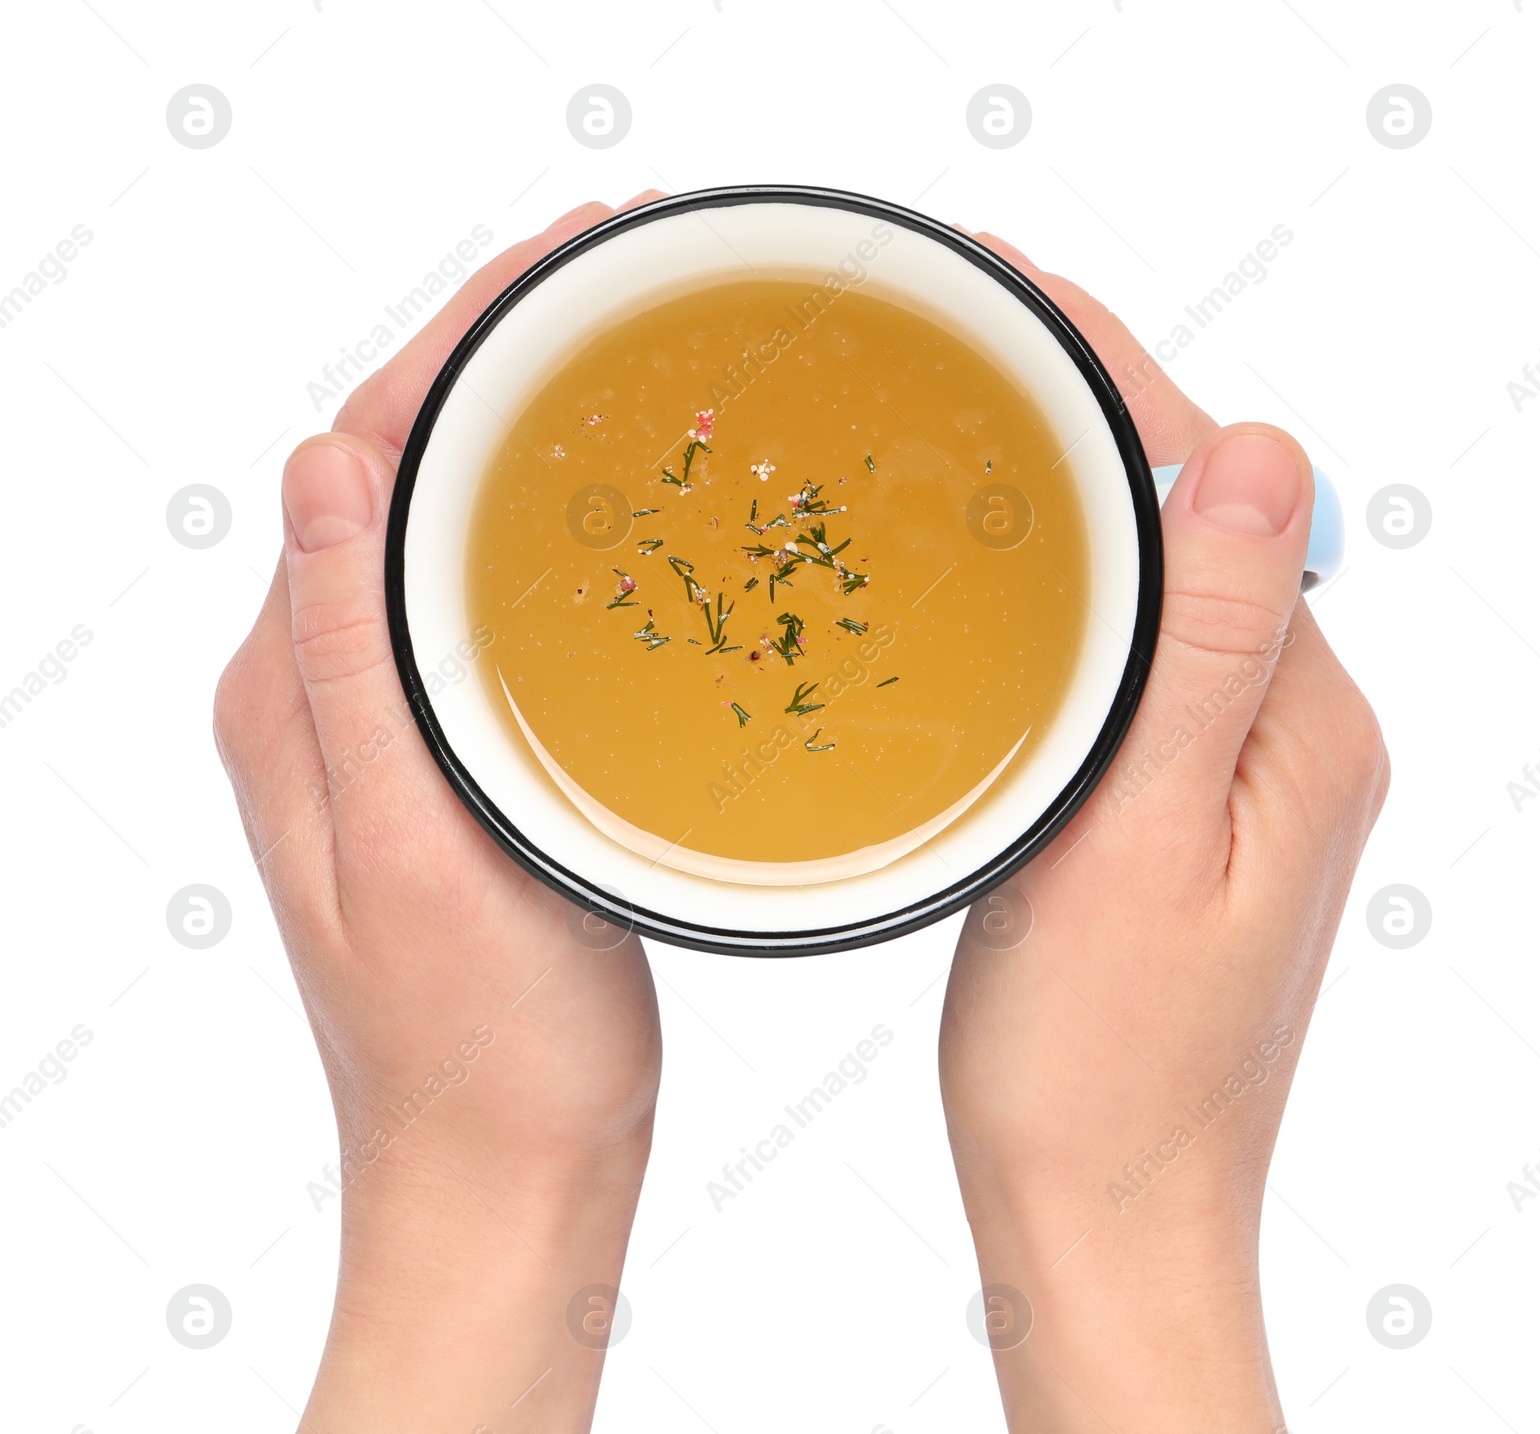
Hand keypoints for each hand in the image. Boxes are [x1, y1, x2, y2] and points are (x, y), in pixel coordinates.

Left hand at [214, 195, 667, 1431]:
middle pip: (395, 472)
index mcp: (295, 699)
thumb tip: (320, 466)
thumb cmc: (475, 1050)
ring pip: (445, 529)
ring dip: (521, 431)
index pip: (353, 462)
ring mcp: (389, 724)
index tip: (555, 260)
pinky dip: (546, 528)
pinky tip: (623, 512)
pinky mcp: (453, 759)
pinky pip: (484, 603)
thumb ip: (351, 663)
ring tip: (625, 356)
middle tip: (614, 279)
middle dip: (493, 356)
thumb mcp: (410, 852)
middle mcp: (325, 693)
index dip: (449, 340)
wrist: (501, 1170)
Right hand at [939, 236, 1388, 1431]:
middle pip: (1201, 518)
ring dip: (1079, 497)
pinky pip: (1141, 656)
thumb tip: (1265, 452)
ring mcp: (1247, 771)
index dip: (1119, 377)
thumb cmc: (1102, 1071)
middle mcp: (1296, 733)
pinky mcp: (1190, 808)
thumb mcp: (1138, 848)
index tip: (1015, 290)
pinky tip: (998, 577)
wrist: (1107, 1212)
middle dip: (1092, 413)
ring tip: (967, 419)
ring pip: (1167, 582)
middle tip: (965, 333)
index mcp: (1303, 728)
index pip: (1223, 492)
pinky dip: (1073, 593)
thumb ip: (1206, 652)